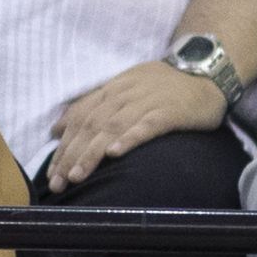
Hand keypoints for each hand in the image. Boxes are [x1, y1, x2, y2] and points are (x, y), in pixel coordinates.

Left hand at [47, 60, 226, 192]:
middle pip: (90, 126)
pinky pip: (147, 125)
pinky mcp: (170, 111)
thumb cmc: (161, 87)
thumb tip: (57, 130)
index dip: (63, 146)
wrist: (206, 73)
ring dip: (91, 152)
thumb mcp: (121, 91)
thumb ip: (90, 108)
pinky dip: (129, 138)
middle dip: (71, 155)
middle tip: (58, 183)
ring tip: (77, 175)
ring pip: (112, 127)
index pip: (79, 119)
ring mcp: (146, 101)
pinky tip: (115, 153)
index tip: (51, 173)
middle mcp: (123, 94)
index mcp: (109, 90)